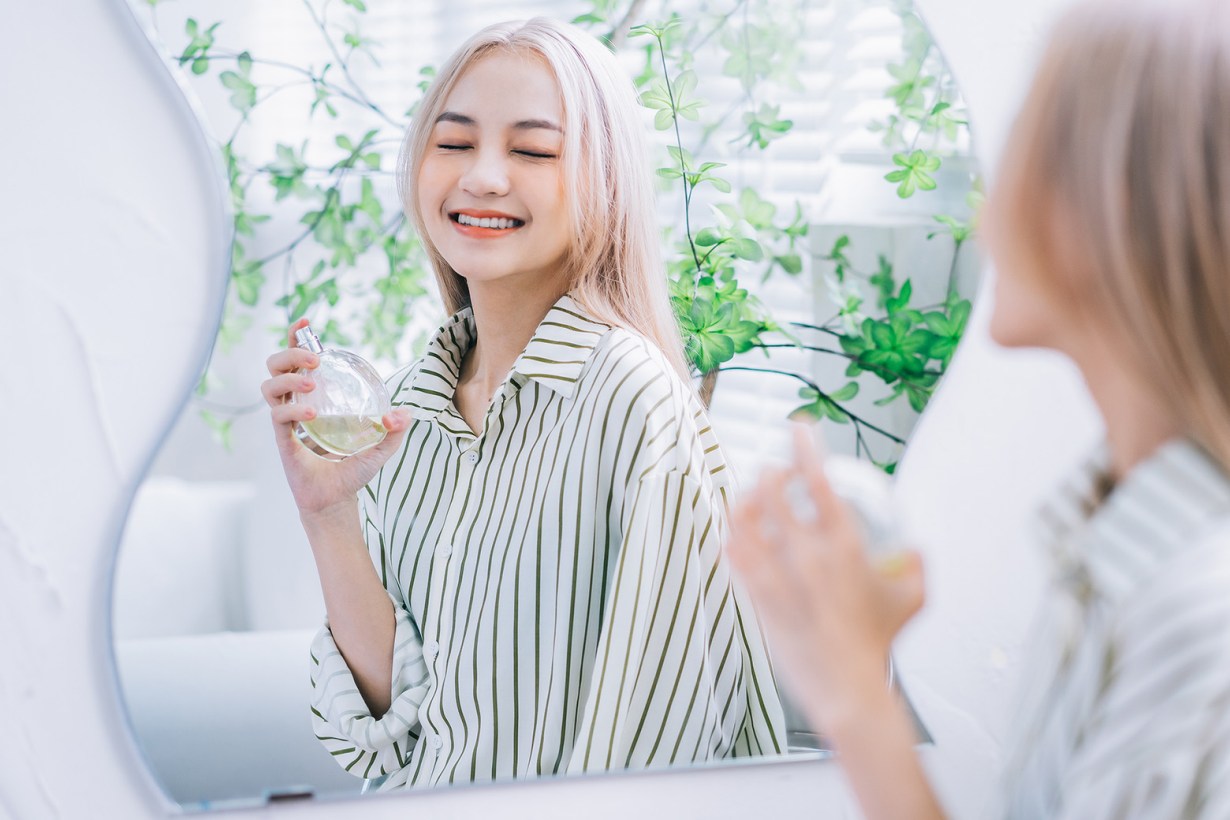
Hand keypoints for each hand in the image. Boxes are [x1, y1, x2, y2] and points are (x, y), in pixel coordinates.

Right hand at [261, 317, 411, 519]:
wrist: (336, 501)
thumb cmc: (352, 471)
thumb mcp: (381, 446)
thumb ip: (395, 429)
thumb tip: (406, 412)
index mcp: (313, 398)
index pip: (297, 361)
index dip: (297, 338)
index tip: (305, 322)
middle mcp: (295, 405)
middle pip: (275, 365)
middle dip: (290, 353)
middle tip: (315, 360)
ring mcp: (286, 422)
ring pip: (269, 386)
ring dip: (289, 378)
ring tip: (312, 383)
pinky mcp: (283, 440)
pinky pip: (278, 417)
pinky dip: (293, 410)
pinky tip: (313, 415)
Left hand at [726, 424, 924, 733]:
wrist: (846, 686)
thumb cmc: (876, 644)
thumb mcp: (912, 598)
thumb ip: (915, 564)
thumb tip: (912, 547)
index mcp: (843, 543)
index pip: (817, 479)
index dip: (805, 446)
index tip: (799, 428)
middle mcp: (805, 553)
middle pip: (770, 490)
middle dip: (769, 472)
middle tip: (774, 473)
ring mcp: (776, 573)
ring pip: (744, 518)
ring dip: (744, 500)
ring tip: (749, 499)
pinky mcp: (756, 595)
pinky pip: (733, 554)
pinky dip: (732, 538)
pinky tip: (735, 536)